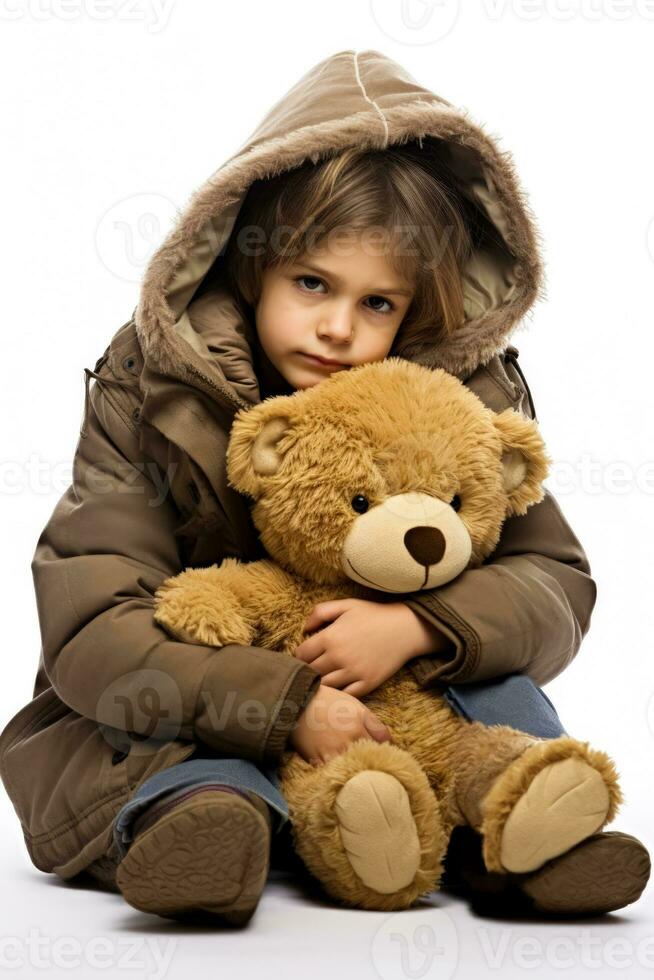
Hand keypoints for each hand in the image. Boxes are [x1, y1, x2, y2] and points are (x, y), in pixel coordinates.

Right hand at [288, 684, 392, 765]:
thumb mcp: (356, 707)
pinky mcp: (316, 761)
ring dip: (356, 773)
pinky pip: (332, 774)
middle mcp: (346, 746)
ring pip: (350, 772)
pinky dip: (337, 774)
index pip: (381, 751)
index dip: (384, 754)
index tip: (386, 757)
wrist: (299, 701)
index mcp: (358, 731)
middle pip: (366, 766)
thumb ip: (375, 725)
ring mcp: (330, 755)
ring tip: (359, 772)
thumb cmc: (330, 702)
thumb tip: (390, 742)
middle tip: (375, 768)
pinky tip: (341, 772)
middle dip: (372, 767)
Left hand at [294, 598, 449, 696]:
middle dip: (308, 670)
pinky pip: (344, 695)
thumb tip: (304, 629)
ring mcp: (353, 673)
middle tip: (312, 666)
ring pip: (325, 686)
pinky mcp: (367, 683)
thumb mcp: (346, 605)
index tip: (305, 655)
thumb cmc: (374, 615)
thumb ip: (321, 612)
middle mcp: (339, 657)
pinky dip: (338, 693)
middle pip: (311, 672)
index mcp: (330, 637)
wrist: (405, 628)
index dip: (300, 655)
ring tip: (323, 677)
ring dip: (321, 682)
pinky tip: (339, 685)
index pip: (301, 655)